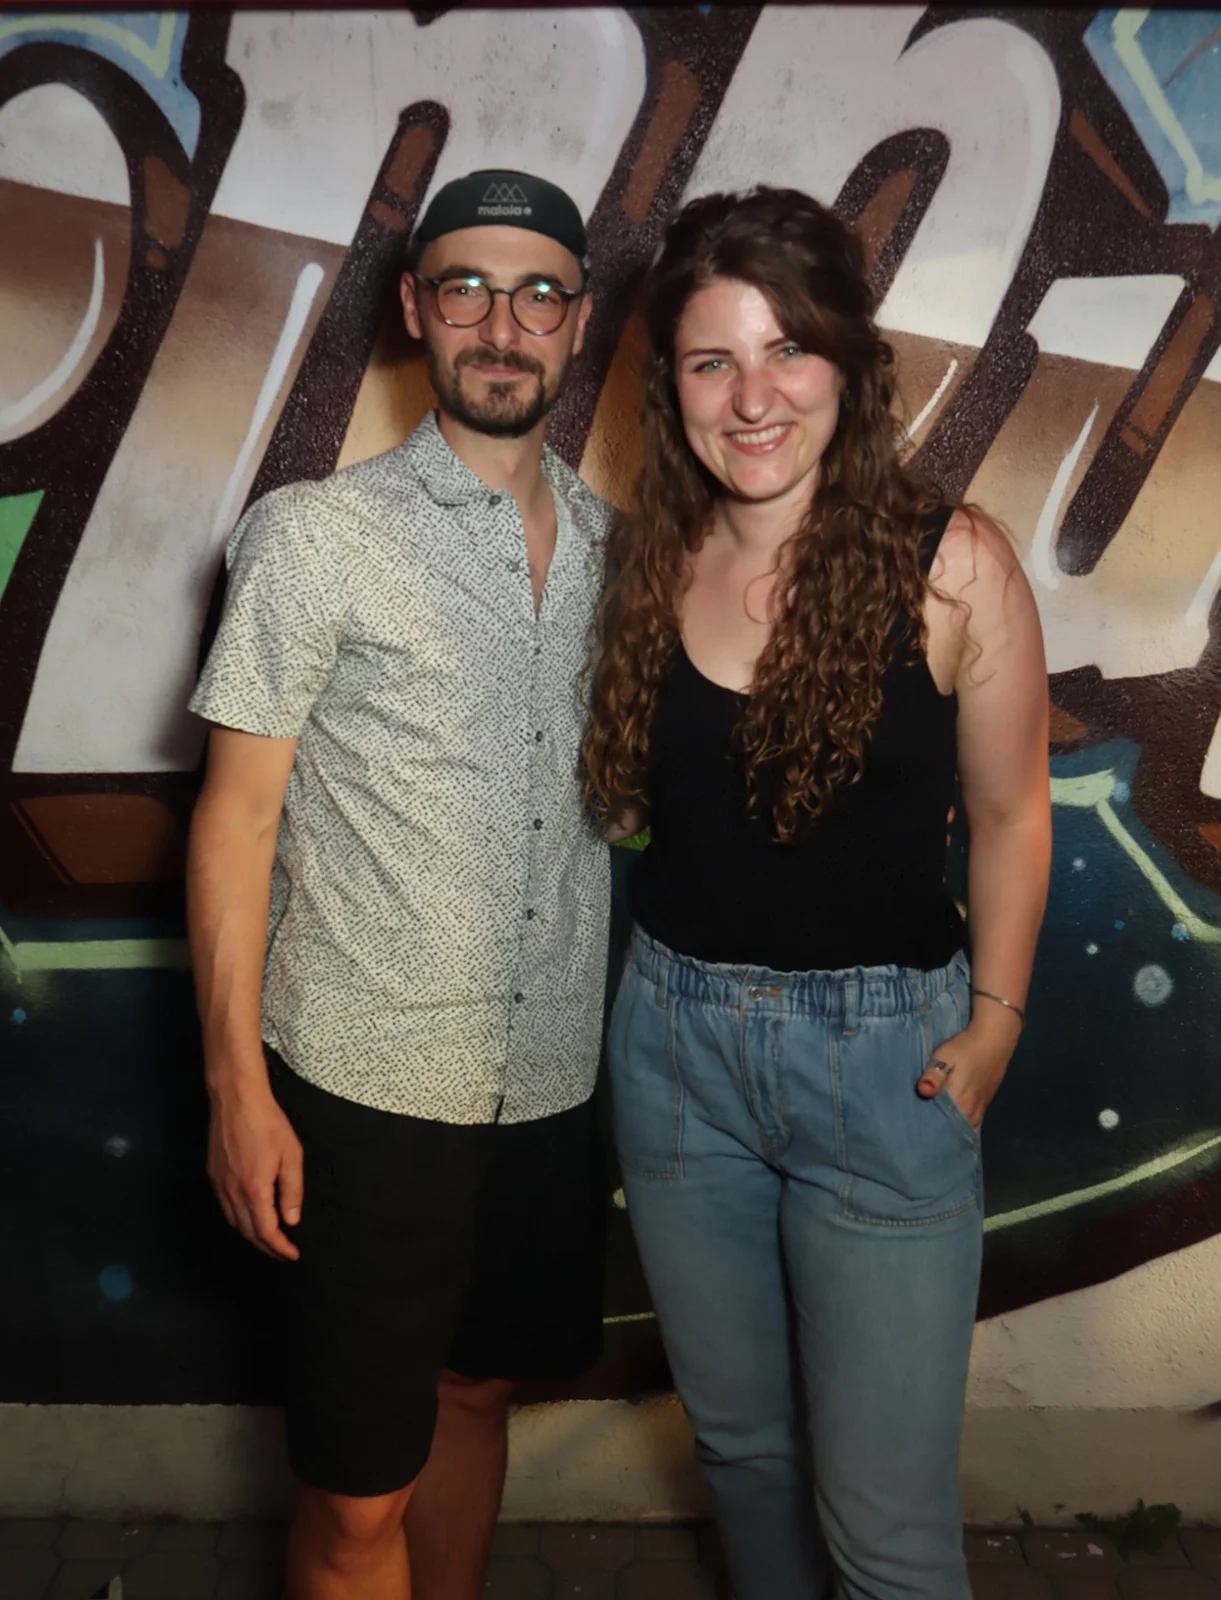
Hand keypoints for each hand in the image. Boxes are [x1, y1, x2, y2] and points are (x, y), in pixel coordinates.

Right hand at [207, 1083, 303, 1259]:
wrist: (236, 1100)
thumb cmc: (268, 1124)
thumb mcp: (291, 1155)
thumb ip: (292, 1191)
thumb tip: (291, 1220)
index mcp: (254, 1190)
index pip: (266, 1231)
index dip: (279, 1247)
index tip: (292, 1254)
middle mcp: (232, 1192)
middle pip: (248, 1232)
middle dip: (267, 1246)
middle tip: (283, 1251)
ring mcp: (219, 1185)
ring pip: (235, 1222)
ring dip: (252, 1234)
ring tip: (270, 1237)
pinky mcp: (213, 1175)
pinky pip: (225, 1207)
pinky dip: (239, 1219)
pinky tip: (250, 1215)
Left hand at [916, 1007, 1019, 1128]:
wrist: (994, 1039)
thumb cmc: (965, 1049)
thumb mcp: (944, 1057)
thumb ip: (933, 1076)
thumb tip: (923, 1091)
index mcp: (961, 1105)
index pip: (942, 1129)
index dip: (927, 1134)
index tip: (913, 1135)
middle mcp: (972, 1113)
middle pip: (951, 1132)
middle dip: (936, 1134)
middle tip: (917, 1133)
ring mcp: (979, 1110)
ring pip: (961, 1127)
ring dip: (947, 1128)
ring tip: (929, 1127)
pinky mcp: (983, 1104)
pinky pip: (968, 1120)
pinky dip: (957, 1122)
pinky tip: (946, 1118)